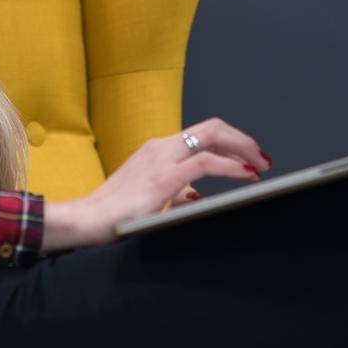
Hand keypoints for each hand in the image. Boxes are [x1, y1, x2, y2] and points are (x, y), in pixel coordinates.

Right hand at [70, 117, 270, 247]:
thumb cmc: (113, 214)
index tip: (247, 158)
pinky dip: (232, 166)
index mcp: (156, 150)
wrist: (86, 220)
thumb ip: (174, 193)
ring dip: (243, 149)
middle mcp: (160, 146)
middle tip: (262, 158)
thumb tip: (197, 196)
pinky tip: (245, 175)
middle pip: (212, 127)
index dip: (229, 143)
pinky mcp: (164, 176)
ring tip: (260, 166)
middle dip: (242, 140)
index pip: (201, 134)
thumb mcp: (151, 199)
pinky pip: (206, 162)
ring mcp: (161, 158)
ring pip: (213, 136)